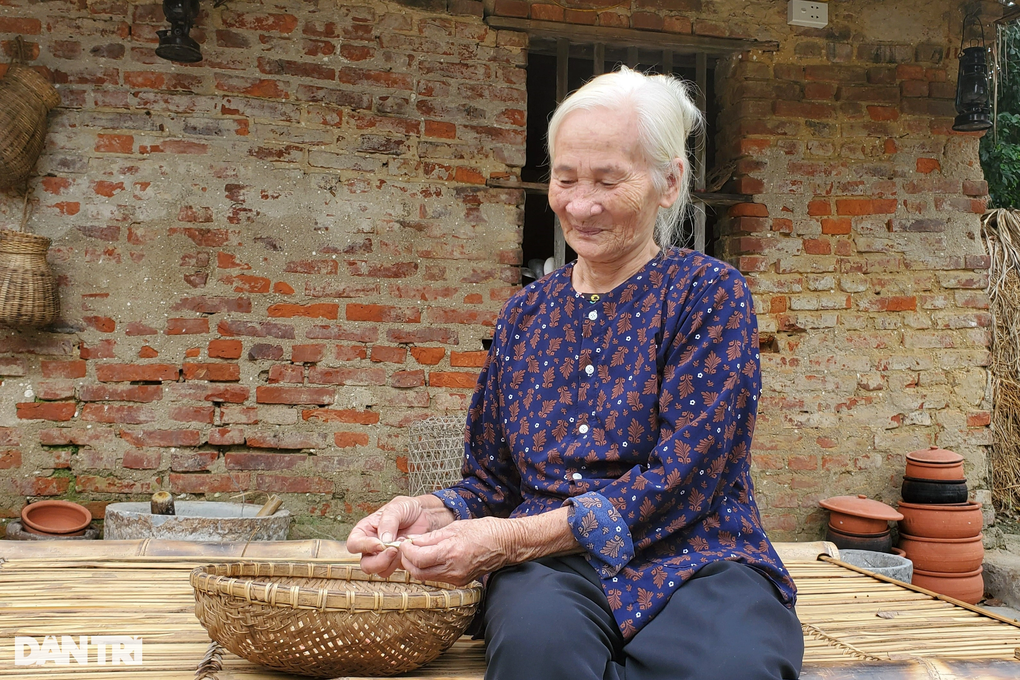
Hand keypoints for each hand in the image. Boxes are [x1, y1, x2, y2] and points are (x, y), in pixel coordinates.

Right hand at [347, 496, 434, 577]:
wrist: (426, 514)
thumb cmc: (408, 508)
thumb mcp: (396, 507)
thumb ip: (388, 522)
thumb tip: (383, 540)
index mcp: (365, 530)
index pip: (354, 544)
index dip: (363, 546)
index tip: (379, 544)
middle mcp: (372, 545)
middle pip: (365, 564)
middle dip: (378, 561)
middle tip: (393, 551)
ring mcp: (384, 555)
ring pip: (379, 571)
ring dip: (390, 563)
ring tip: (401, 549)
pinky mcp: (397, 561)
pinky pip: (395, 570)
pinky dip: (401, 563)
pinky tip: (408, 551)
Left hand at [397, 516, 515, 585]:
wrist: (506, 544)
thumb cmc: (484, 531)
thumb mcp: (455, 527)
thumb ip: (432, 537)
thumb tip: (413, 541)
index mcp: (451, 552)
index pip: (418, 558)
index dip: (406, 551)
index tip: (403, 543)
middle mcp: (453, 569)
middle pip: (418, 573)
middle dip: (408, 561)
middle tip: (406, 549)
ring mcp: (457, 578)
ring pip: (426, 577)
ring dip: (417, 566)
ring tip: (417, 551)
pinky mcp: (460, 581)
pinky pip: (438, 577)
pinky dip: (429, 568)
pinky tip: (431, 557)